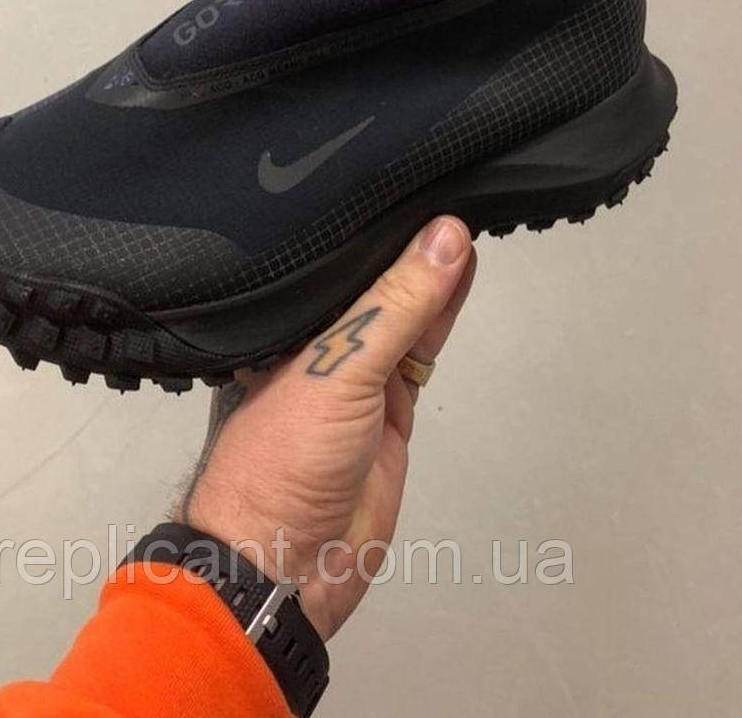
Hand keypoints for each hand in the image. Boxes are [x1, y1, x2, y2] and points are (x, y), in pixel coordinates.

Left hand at [175, 215, 476, 640]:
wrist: (288, 566)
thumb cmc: (283, 458)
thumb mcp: (340, 369)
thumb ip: (397, 304)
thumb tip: (446, 235)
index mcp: (279, 323)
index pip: (327, 258)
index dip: (366, 221)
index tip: (404, 175)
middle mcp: (314, 343)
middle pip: (369, 283)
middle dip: (403, 245)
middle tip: (442, 186)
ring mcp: (355, 378)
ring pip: (402, 314)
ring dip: (432, 277)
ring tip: (462, 222)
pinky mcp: (389, 410)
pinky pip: (419, 352)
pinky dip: (441, 318)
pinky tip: (459, 276)